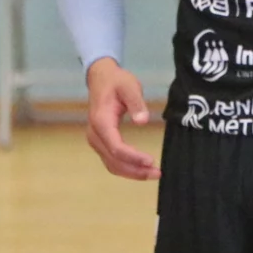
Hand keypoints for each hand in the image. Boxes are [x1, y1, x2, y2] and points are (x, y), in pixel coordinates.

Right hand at [84, 59, 159, 180]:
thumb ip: (136, 103)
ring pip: (112, 165)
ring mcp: (96, 141)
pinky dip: (126, 169)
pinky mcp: (100, 143)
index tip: (151, 161)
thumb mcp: (129, 86)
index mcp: (101, 122)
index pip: (116, 147)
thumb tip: (143, 121)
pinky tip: (140, 170)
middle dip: (135, 170)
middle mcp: (95, 135)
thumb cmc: (116, 82)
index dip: (133, 157)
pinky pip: (111, 161)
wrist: (101, 79)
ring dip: (131, 173)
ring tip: (152, 174)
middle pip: (114, 160)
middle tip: (157, 173)